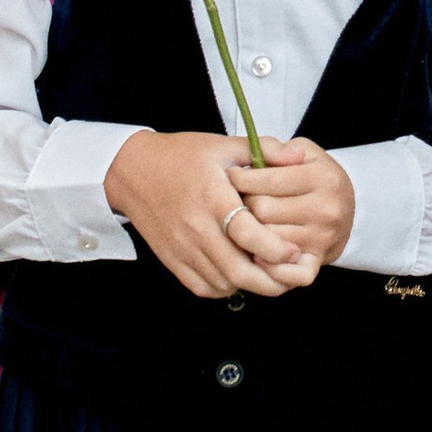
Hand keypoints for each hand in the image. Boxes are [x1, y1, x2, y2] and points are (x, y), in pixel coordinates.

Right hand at [102, 130, 313, 296]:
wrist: (132, 171)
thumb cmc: (181, 157)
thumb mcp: (224, 144)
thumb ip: (265, 149)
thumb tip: (299, 156)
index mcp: (212, 198)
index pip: (247, 234)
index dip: (274, 248)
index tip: (294, 251)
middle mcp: (196, 228)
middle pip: (238, 271)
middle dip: (272, 280)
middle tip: (292, 273)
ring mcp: (182, 248)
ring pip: (224, 283)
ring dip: (251, 284)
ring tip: (270, 272)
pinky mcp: (172, 261)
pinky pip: (204, 287)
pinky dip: (227, 287)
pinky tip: (239, 273)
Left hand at [231, 136, 357, 265]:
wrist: (349, 207)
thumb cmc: (316, 176)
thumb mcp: (304, 152)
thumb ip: (279, 150)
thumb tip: (253, 160)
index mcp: (323, 178)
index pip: (269, 180)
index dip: (241, 178)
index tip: (229, 176)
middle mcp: (326, 209)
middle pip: (263, 210)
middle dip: (243, 204)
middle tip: (235, 200)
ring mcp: (322, 237)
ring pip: (267, 239)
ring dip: (249, 232)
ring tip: (242, 222)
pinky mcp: (317, 260)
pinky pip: (291, 273)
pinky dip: (271, 268)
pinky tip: (257, 256)